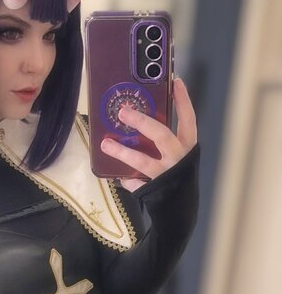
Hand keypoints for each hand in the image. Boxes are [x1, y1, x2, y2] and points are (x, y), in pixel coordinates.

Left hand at [101, 77, 197, 192]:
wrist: (181, 212)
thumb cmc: (177, 178)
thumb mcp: (177, 157)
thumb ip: (162, 142)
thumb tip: (136, 123)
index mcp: (188, 147)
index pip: (188, 120)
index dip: (183, 101)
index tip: (176, 81)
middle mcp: (179, 159)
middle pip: (161, 135)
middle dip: (141, 122)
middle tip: (123, 112)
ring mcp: (166, 175)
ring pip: (142, 161)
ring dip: (122, 151)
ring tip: (105, 144)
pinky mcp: (153, 190)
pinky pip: (135, 181)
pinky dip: (126, 178)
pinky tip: (118, 177)